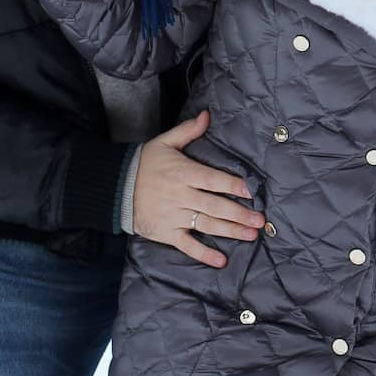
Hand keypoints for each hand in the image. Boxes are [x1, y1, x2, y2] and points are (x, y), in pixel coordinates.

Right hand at [131, 111, 265, 268]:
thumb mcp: (165, 142)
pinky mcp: (166, 233)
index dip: (232, 185)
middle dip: (239, 214)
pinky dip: (203, 254)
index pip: (212, 180)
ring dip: (230, 231)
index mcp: (182, 173)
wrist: (114, 187)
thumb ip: (188, 130)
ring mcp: (173, 216)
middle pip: (214, 206)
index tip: (251, 191)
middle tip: (260, 221)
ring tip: (251, 235)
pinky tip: (221, 260)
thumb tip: (207, 115)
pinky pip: (187, 246)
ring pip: (206, 225)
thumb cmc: (145, 163)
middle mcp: (180, 196)